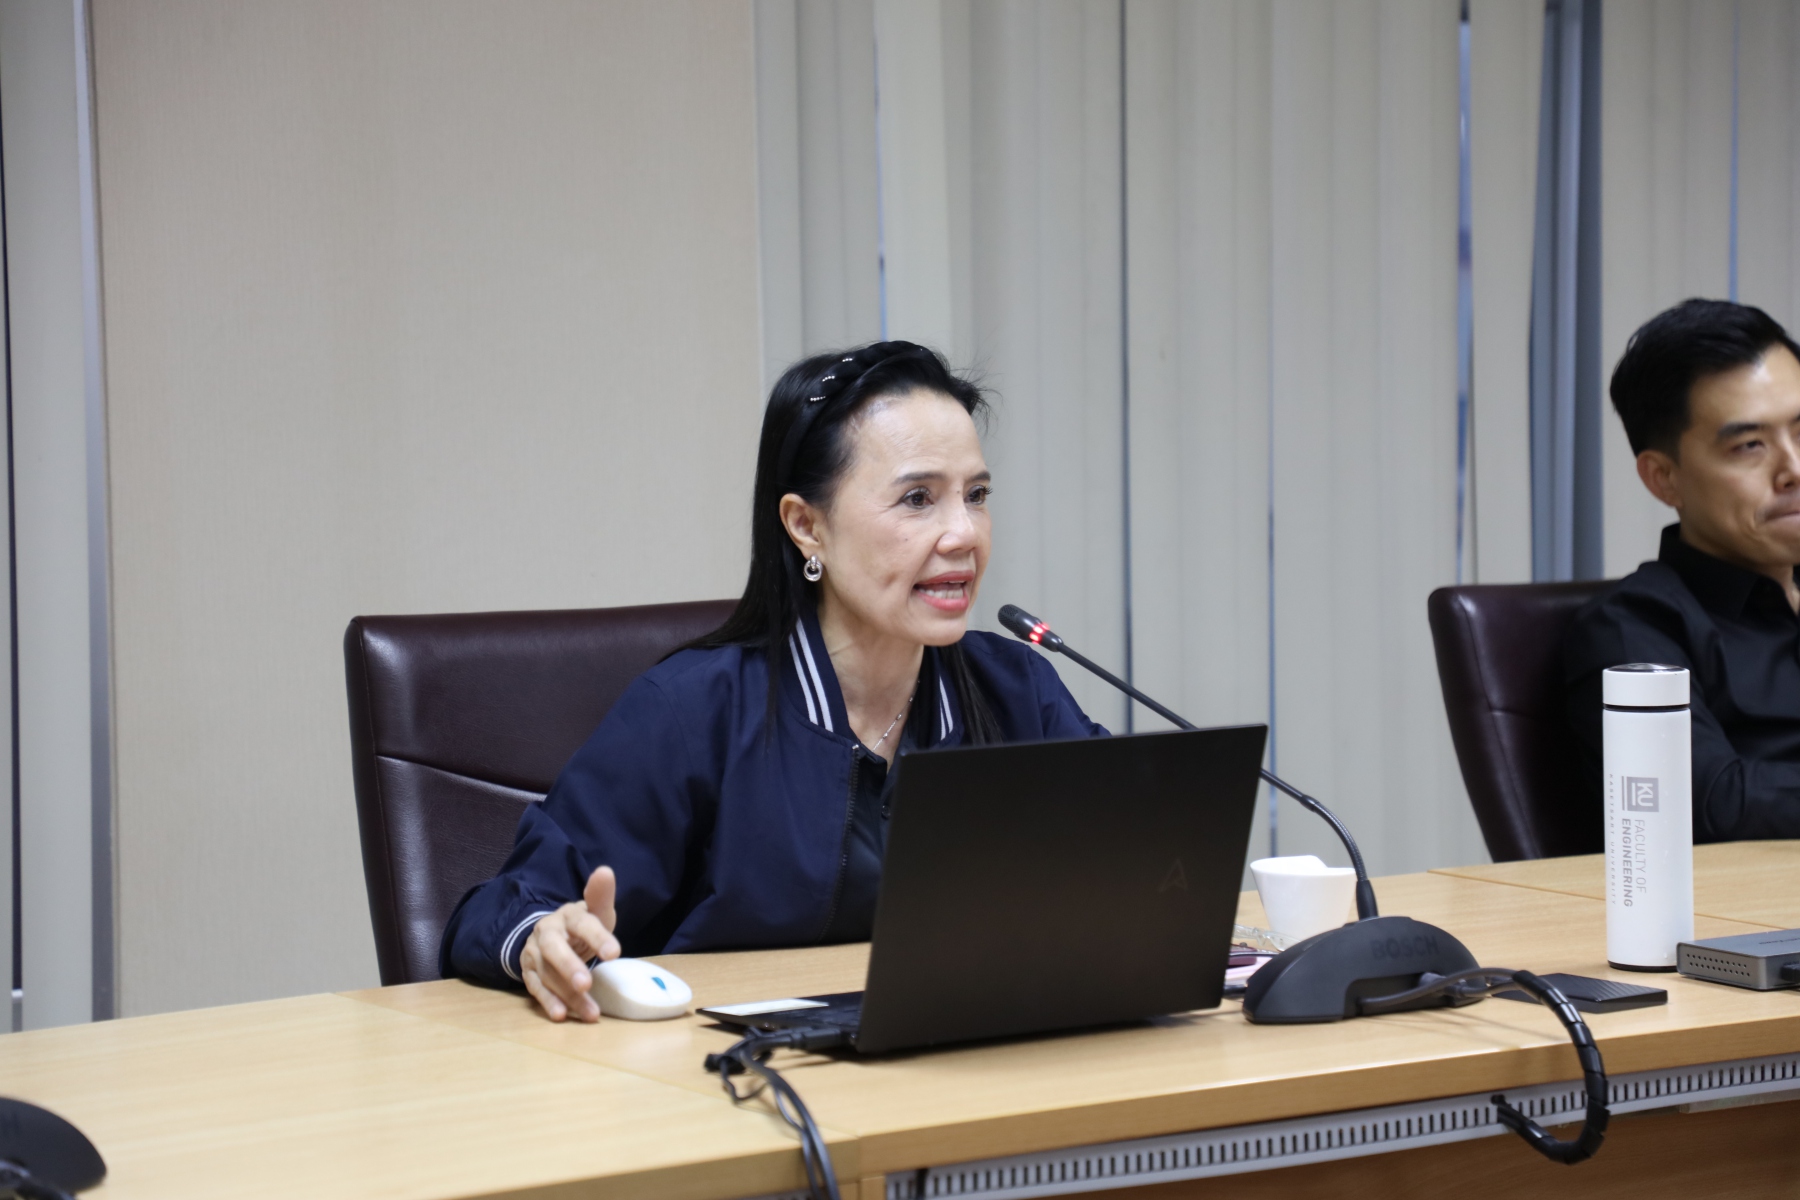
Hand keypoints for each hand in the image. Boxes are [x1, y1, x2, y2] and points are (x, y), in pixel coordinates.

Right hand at [520, 866, 620, 1021]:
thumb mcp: (596, 911)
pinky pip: (535, 988)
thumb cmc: (582, 925)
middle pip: (555, 949)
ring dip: (568, 995)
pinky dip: (547, 1002)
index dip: (597, 937)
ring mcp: (534, 953)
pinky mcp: (528, 972)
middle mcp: (547, 932)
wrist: (552, 934)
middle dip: (570, 967)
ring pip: (548, 974)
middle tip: (587, 984)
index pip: (583, 924)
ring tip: (591, 1014)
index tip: (615, 953)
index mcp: (568, 915)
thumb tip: (605, 871)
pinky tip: (561, 1015)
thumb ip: (601, 896)